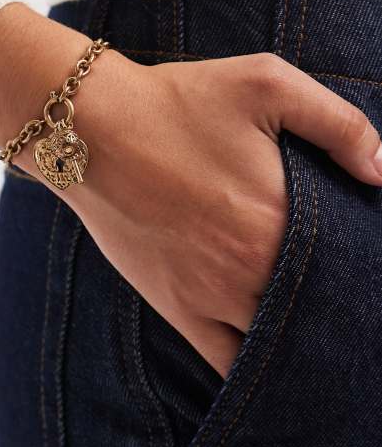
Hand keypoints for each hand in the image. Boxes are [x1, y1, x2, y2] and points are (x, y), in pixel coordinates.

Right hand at [63, 50, 381, 376]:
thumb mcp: (266, 82)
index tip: (369, 265)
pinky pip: (228, 362)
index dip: (368, 269)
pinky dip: (256, 364)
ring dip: (305, 335)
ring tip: (319, 321)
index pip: (354, 265)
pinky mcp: (177, 309)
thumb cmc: (177, 101)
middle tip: (350, 294)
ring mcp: (212, 297)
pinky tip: (271, 350)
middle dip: (344, 303)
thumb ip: (339, 123)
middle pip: (322, 307)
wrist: (92, 128)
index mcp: (283, 217)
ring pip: (281, 340)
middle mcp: (253, 268)